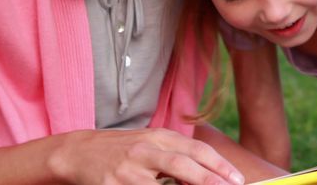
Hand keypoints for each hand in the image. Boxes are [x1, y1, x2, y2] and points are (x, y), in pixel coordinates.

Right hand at [50, 128, 245, 184]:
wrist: (79, 152)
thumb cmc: (123, 150)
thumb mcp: (151, 145)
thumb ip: (177, 156)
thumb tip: (210, 176)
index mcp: (159, 137)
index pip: (196, 149)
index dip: (219, 165)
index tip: (238, 179)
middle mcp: (145, 150)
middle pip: (183, 164)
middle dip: (210, 179)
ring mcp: (128, 171)